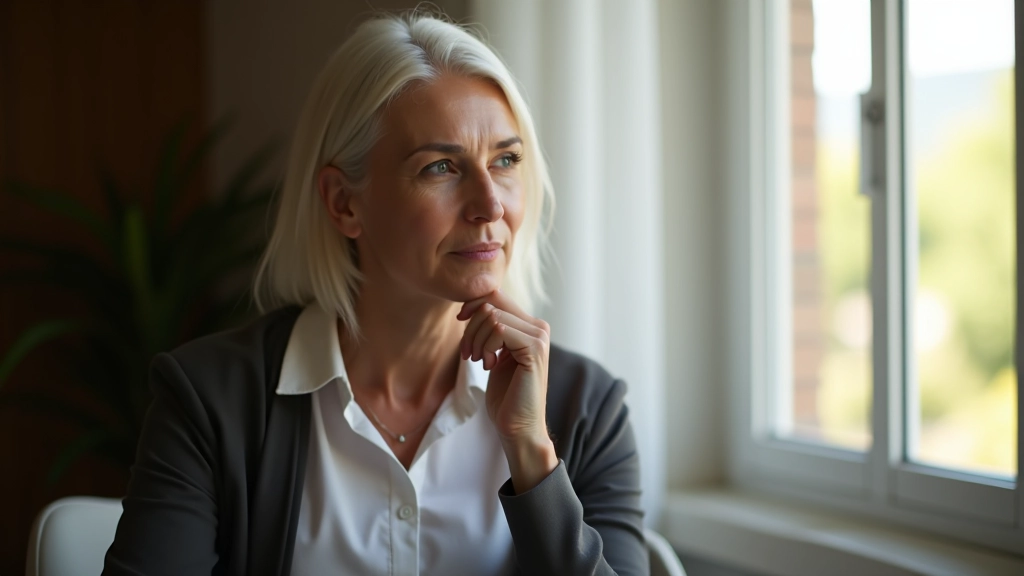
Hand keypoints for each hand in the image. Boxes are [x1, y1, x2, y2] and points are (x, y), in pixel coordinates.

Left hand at [458, 290, 557, 490]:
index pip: (496, 295)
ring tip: (479, 361)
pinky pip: (499, 329)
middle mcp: (539, 327)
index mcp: (530, 326)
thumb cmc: (505, 396)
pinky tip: (488, 364)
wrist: (519, 428)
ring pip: (492, 316)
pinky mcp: (535, 349)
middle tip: (469, 353)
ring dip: (475, 339)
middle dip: (471, 326)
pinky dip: (485, 345)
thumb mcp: (494, 355)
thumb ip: (491, 330)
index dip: (473, 304)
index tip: (460, 322)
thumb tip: (474, 305)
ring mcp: (539, 336)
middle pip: (491, 302)